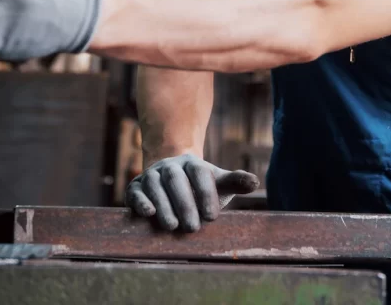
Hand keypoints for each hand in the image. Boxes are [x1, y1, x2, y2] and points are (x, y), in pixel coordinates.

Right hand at [125, 154, 259, 231]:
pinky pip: (136, 191)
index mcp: (192, 163)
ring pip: (155, 185)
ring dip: (163, 205)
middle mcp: (170, 166)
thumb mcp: (217, 182)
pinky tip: (148, 213)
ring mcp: (151, 174)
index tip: (213, 216)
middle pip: (176, 180)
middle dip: (184, 203)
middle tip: (193, 227)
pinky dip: (141, 200)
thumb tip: (255, 182)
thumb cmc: (199, 186)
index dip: (206, 193)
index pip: (200, 174)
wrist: (172, 176)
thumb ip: (234, 182)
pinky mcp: (136, 186)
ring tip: (172, 227)